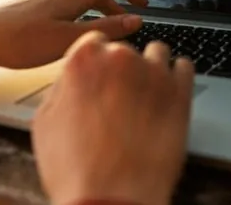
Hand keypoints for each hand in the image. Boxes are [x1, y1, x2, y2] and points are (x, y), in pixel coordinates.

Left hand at [0, 0, 147, 69]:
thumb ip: (103, 30)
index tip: (144, 4)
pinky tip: (66, 40)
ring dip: (95, 15)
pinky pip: (61, 12)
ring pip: (77, 4)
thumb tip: (134, 21)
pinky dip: (75, 21)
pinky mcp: (28, 12)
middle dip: (115, 7)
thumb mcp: (67, 40)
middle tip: (126, 25)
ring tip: (99, 37)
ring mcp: (42, 2)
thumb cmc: (17, 41)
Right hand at [33, 33, 194, 204]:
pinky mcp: (181, 92)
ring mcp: (154, 73)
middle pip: (126, 50)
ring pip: (158, 53)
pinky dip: (177, 77)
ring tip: (147, 96)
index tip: (102, 75)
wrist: (112, 199)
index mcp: (84, 60)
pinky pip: (185, 67)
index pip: (96, 41)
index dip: (98, 61)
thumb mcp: (45, 123)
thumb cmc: (75, 169)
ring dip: (152, 69)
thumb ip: (62, 88)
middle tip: (120, 98)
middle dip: (124, 69)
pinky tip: (169, 94)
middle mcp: (121, 58)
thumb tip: (72, 79)